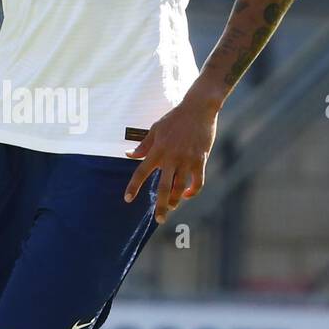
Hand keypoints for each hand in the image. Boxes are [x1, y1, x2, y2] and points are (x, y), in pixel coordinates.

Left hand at [124, 91, 219, 223]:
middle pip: (163, 187)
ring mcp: (186, 160)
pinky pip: (197, 181)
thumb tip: (128, 155)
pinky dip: (193, 191)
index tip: (128, 199)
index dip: (134, 186)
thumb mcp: (156, 129)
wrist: (198, 108)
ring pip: (180, 188)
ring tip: (172, 207)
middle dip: (161, 206)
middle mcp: (170, 158)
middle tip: (159, 220)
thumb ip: (143, 145)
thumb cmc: (175, 118)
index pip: (141, 172)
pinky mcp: (200, 160)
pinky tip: (187, 194)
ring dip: (176, 200)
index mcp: (157, 150)